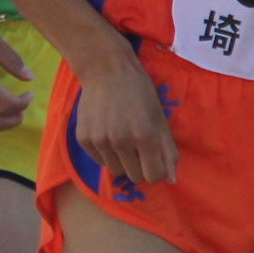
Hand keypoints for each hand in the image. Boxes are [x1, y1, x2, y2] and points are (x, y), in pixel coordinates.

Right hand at [70, 50, 176, 187]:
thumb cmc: (139, 93)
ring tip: (121, 139)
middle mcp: (120, 141)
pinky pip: (99, 161)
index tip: (153, 158)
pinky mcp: (83, 139)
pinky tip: (107, 133)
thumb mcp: (160, 120)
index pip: (154, 176)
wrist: (106, 71)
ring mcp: (99, 140)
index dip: (156, 170)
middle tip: (137, 147)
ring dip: (122, 161)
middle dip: (139, 166)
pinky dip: (106, 153)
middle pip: (134, 177)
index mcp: (144, 136)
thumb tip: (170, 181)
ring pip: (115, 171)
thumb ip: (168, 151)